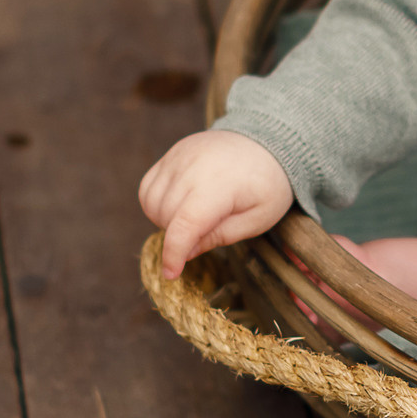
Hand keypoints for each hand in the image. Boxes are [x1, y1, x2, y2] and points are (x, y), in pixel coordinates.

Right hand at [138, 129, 294, 276]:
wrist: (268, 143)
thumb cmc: (266, 186)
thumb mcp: (257, 219)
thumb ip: (221, 236)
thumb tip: (185, 252)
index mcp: (220, 184)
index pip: (185, 224)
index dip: (174, 253)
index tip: (171, 275)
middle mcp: (193, 166)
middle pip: (165, 216)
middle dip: (179, 235)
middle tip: (208, 230)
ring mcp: (179, 156)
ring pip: (152, 203)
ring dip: (165, 220)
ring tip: (196, 217)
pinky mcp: (172, 153)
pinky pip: (148, 187)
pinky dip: (156, 203)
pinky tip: (180, 204)